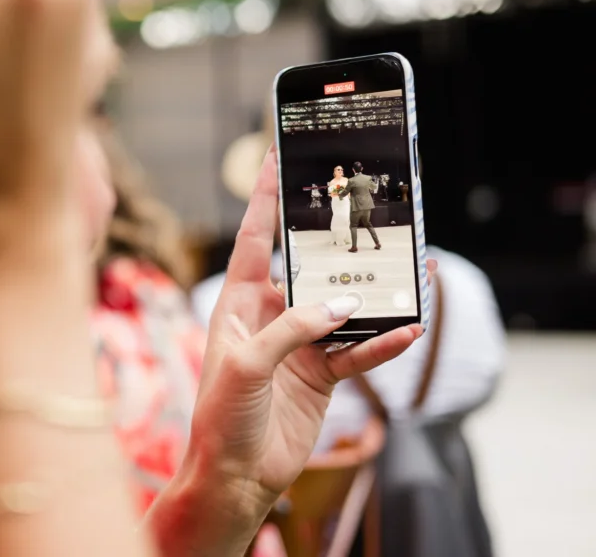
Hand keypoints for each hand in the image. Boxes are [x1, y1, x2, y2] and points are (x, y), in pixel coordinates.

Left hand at [174, 146, 432, 546]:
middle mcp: (270, 317)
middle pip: (310, 270)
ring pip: (344, 309)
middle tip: (371, 213)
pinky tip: (410, 331)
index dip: (265, 200)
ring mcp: (299, 345)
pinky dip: (384, 343)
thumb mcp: (246, 364)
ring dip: (377, 295)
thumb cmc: (221, 416)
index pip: (254, 240)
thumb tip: (342, 305)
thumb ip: (292, 329)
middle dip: (340, 245)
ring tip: (415, 274)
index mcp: (238, 304)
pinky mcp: (321, 375)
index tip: (278, 159)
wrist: (235, 476)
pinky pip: (359, 352)